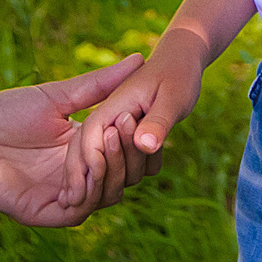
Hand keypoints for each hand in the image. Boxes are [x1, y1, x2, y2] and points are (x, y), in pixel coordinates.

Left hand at [0, 55, 159, 227]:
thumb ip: (97, 85)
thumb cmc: (2, 114)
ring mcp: (62, 198)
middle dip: (129, 153)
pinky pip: (78, 211)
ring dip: (111, 168)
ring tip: (109, 138)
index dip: (138, 138)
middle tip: (127, 125)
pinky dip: (88, 191)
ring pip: (106, 195)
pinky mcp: (43, 213)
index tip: (143, 112)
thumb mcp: (56, 96)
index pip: (126, 154)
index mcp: (84, 152)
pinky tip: (88, 166)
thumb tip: (138, 60)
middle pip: (123, 177)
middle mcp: (78, 178)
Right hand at [62, 41, 206, 205]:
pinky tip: (149, 163)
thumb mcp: (173, 97)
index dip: (82, 167)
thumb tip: (145, 146)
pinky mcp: (128, 136)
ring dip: (115, 174)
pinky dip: (133, 168)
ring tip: (122, 174)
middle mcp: (108, 119)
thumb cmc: (179, 74)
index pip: (87, 139)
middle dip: (88, 178)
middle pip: (88, 155)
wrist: (183, 60)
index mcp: (111, 107)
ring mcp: (116, 128)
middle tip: (82, 201)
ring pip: (106, 162)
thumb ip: (158, 121)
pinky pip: (125, 160)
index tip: (79, 196)